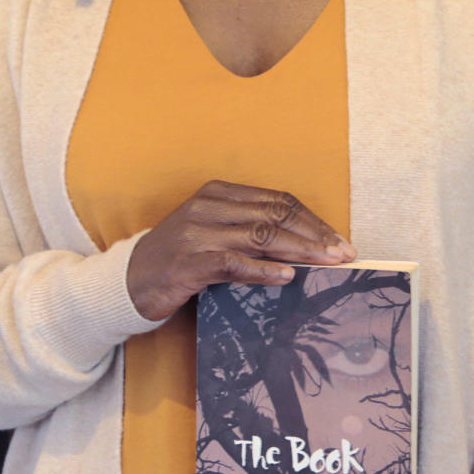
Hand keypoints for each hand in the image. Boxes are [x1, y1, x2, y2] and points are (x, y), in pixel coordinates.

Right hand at [127, 180, 354, 320]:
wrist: (129, 280)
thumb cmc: (179, 258)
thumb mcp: (215, 234)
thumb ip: (252, 233)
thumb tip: (306, 248)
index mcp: (218, 193)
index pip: (278, 200)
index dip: (313, 220)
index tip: (339, 240)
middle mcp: (208, 207)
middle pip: (275, 215)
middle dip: (315, 236)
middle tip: (344, 254)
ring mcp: (197, 233)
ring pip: (261, 236)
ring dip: (300, 251)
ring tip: (327, 264)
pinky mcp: (189, 262)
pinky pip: (234, 264)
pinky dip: (264, 270)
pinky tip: (286, 276)